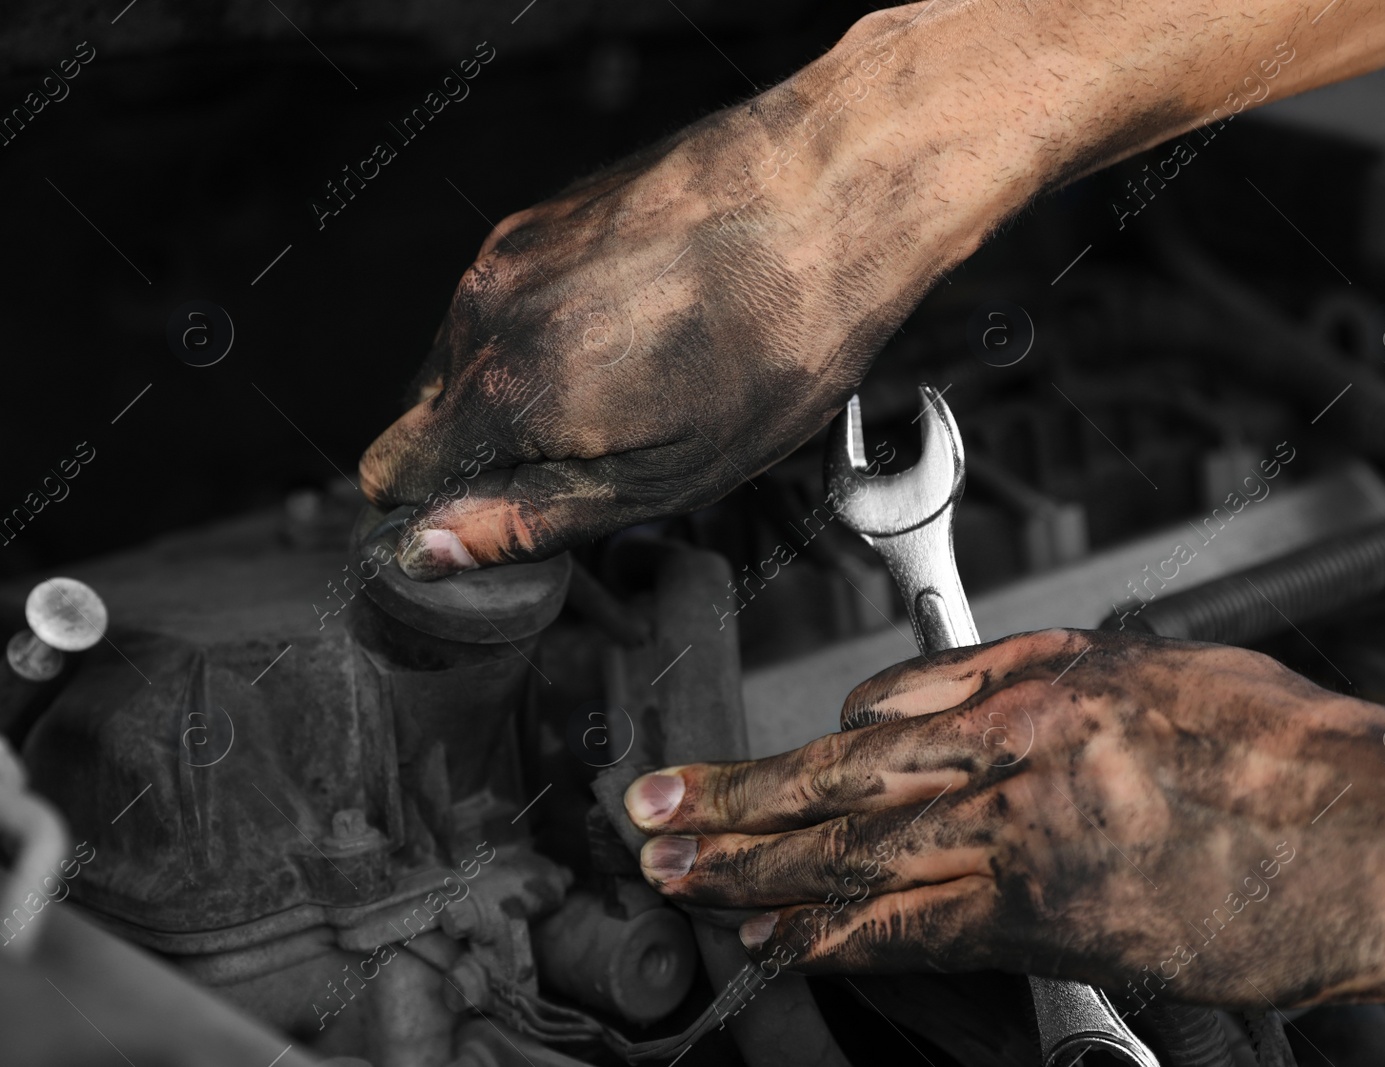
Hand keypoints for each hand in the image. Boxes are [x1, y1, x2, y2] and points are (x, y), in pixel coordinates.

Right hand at [358, 17, 966, 579]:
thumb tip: (426, 548)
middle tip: (604, 460)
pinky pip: (510, 303)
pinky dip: (551, 333)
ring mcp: (511, 252)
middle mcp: (483, 312)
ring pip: (472, 357)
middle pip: (429, 416)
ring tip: (639, 389)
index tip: (513, 520)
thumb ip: (533, 517)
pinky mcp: (544, 216)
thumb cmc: (778, 342)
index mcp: (504, 391)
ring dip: (527, 391)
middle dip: (491, 455)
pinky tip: (639, 334)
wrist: (835, 192)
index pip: (391, 474)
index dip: (442, 513)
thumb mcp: (668, 475)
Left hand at [624, 629, 1384, 1008]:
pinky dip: (843, 935)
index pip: (880, 721)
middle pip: (844, 787)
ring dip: (760, 872)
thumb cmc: (1289, 745)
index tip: (743, 770)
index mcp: (1040, 688)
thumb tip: (933, 700)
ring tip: (684, 880)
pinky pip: (925, 931)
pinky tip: (787, 940)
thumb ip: (1038, 675)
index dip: (796, 755)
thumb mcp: (1157, 664)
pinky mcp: (1061, 925)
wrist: (1381, 832)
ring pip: (863, 859)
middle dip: (736, 806)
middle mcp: (1019, 764)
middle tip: (652, 819)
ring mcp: (1032, 849)